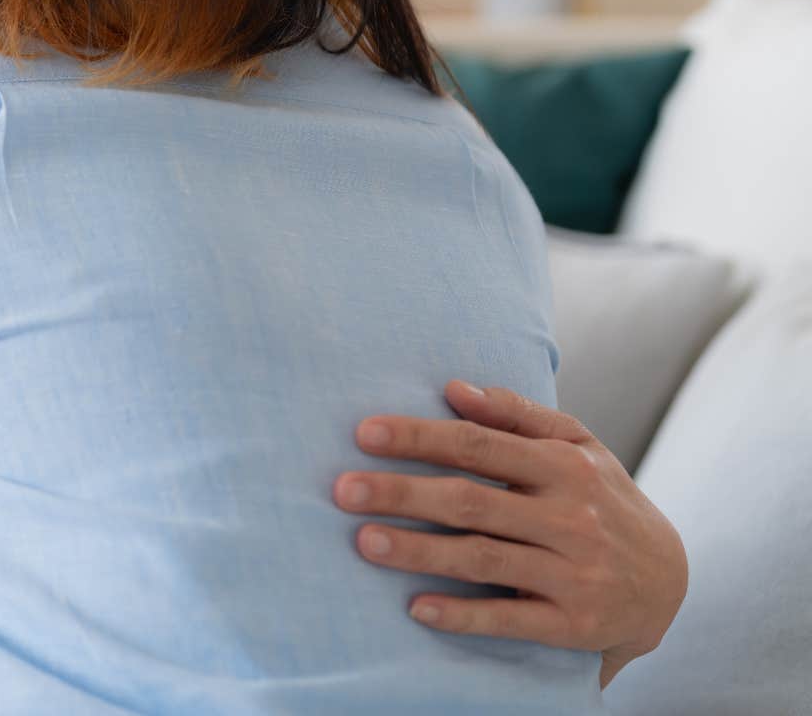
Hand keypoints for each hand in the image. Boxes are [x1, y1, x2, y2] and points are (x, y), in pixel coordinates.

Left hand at [334, 381, 686, 687]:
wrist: (668, 583)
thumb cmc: (603, 501)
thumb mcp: (579, 447)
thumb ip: (518, 415)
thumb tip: (454, 388)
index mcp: (565, 467)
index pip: (478, 445)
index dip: (420, 437)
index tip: (364, 433)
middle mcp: (571, 518)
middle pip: (472, 501)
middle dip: (403, 493)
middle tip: (344, 490)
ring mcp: (574, 574)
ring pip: (483, 559)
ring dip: (420, 551)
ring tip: (364, 541)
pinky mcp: (573, 625)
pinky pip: (510, 620)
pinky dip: (464, 616)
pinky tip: (417, 608)